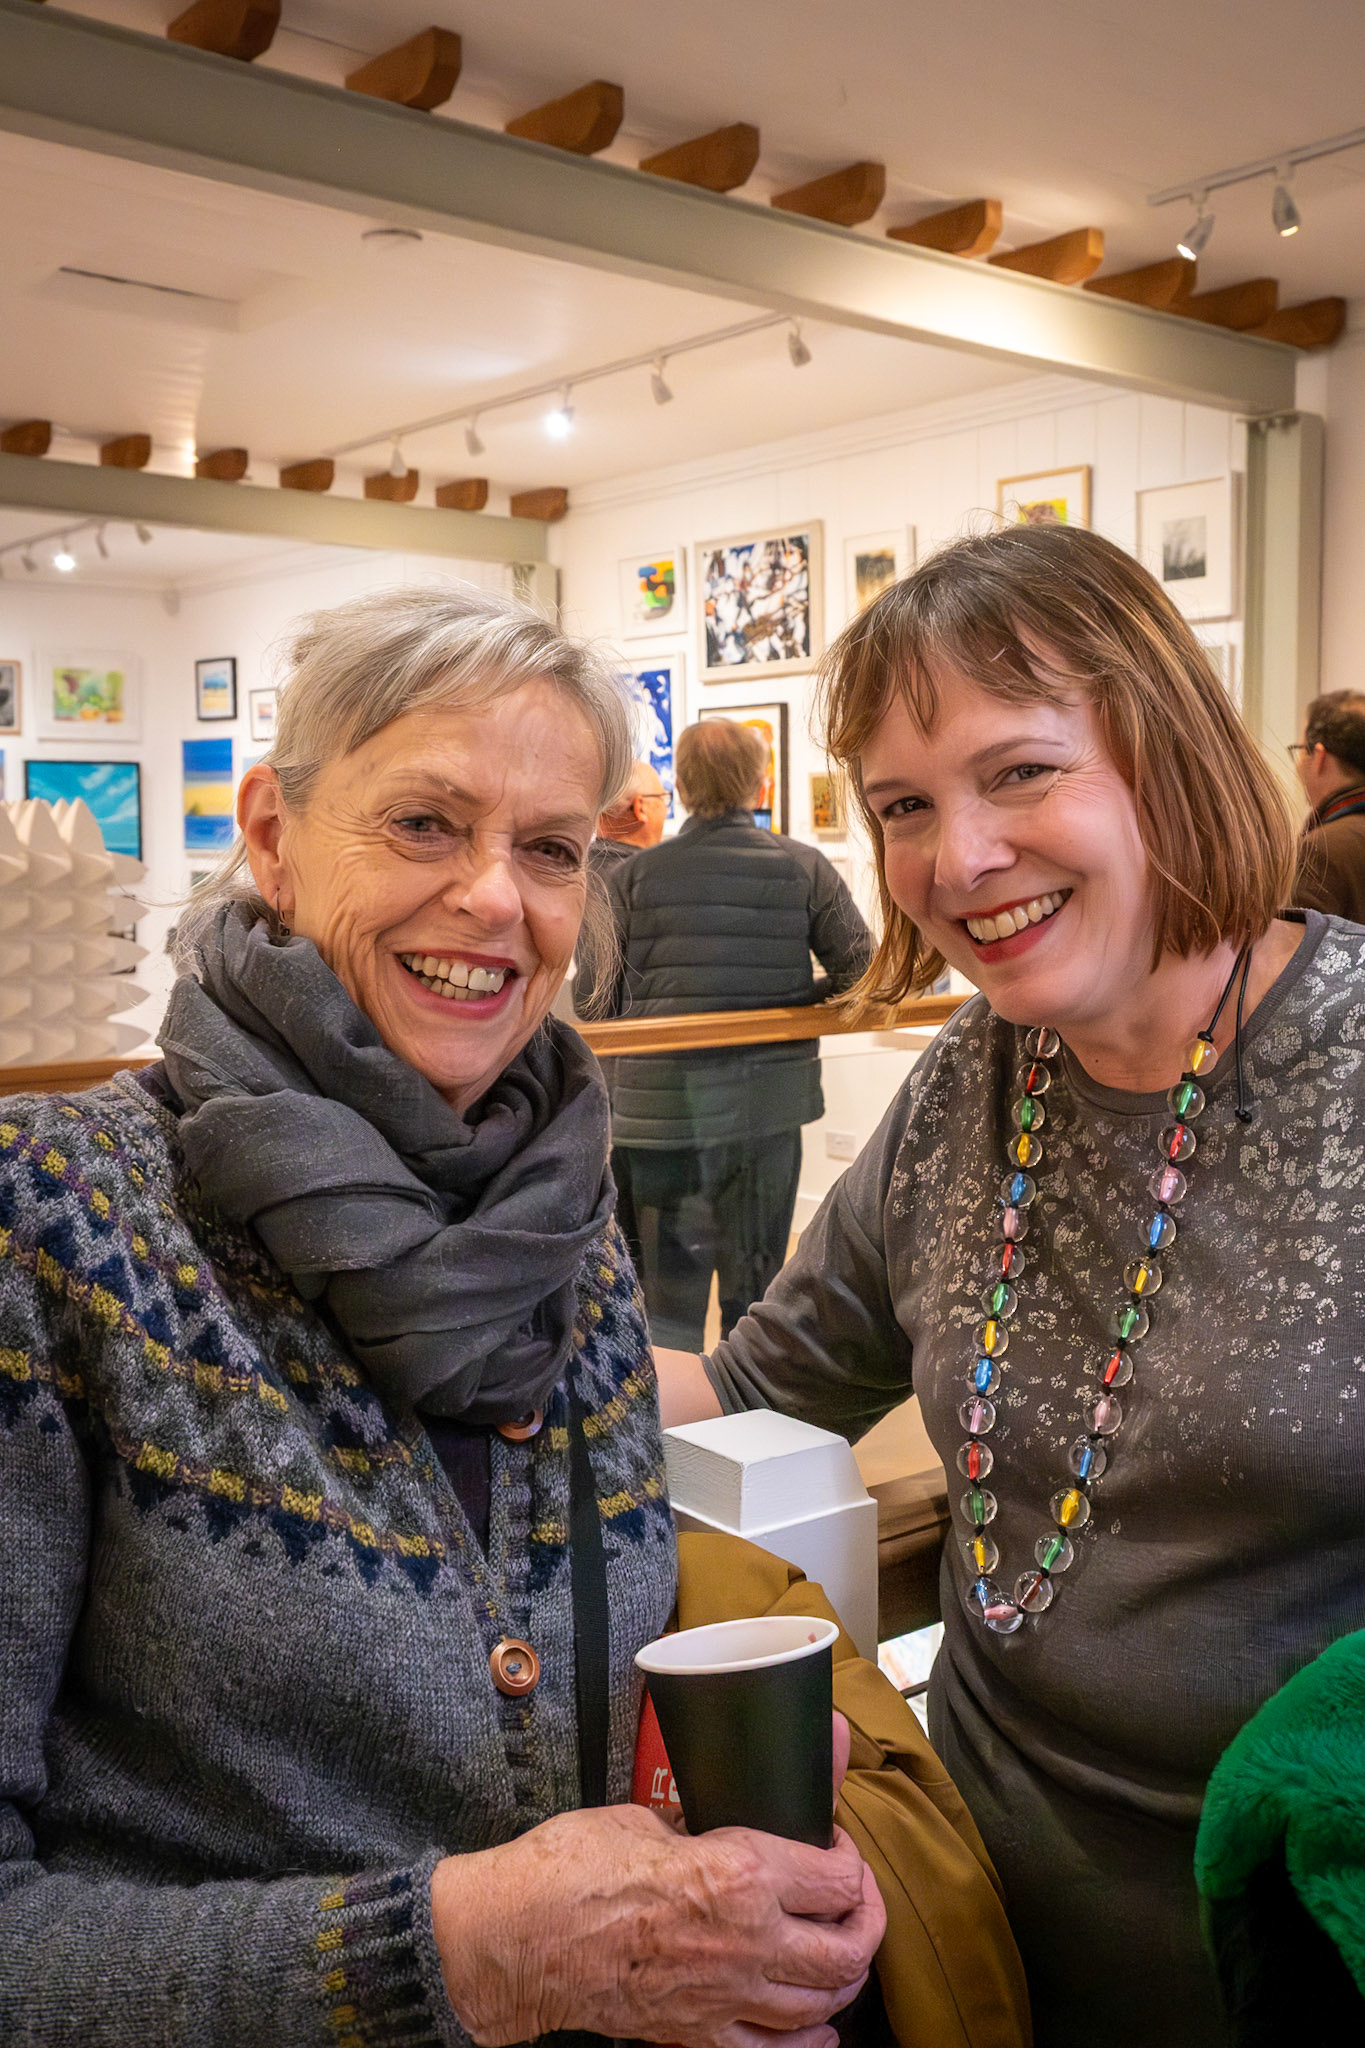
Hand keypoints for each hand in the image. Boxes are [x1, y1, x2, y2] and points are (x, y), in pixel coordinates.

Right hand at [430, 1802, 885, 2047]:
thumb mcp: (647, 1815)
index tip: (836, 1844)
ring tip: (843, 1951)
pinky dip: (807, 2043)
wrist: (517, 1937)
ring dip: (845, 1978)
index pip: (838, 1877)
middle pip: (849, 1949)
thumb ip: (705, 1814)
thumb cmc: (571, 1867)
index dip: (849, 1858)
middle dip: (867, 1920)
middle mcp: (747, 1942)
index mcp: (741, 1875)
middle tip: (858, 1897)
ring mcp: (725, 1998)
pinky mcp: (696, 2034)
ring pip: (823, 2005)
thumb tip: (734, 1789)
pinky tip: (816, 2028)